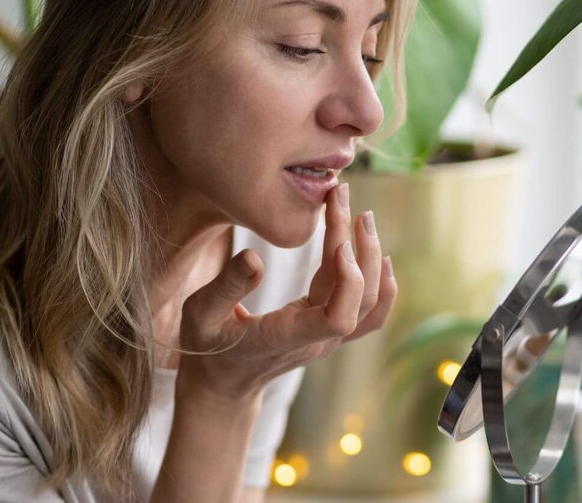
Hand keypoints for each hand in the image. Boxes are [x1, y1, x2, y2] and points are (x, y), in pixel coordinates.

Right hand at [175, 182, 397, 400]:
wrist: (223, 384)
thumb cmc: (207, 346)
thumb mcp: (199, 314)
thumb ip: (225, 287)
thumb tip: (255, 257)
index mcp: (287, 336)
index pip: (339, 318)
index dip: (350, 281)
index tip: (339, 242)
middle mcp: (317, 340)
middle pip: (360, 298)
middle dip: (360, 247)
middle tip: (346, 198)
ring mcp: (328, 339)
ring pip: (369, 303)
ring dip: (371, 258)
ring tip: (363, 216)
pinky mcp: (330, 332)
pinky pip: (369, 314)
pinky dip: (382, 286)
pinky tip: (381, 257)